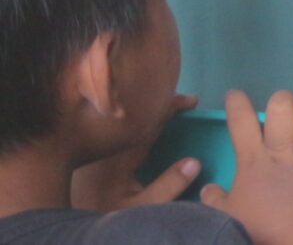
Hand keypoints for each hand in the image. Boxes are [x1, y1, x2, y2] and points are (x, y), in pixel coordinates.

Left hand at [69, 95, 198, 210]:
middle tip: (187, 101)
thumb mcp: (139, 206)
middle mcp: (110, 143)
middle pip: (137, 113)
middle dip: (162, 104)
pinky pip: (118, 127)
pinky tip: (147, 124)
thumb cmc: (104, 212)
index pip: (148, 120)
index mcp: (122, 153)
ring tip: (171, 107)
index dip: (170, 106)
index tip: (192, 101)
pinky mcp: (96, 153)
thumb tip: (194, 162)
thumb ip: (167, 186)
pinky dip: (136, 121)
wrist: (68, 219)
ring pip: (126, 118)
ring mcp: (101, 147)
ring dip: (148, 111)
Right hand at [201, 90, 292, 244]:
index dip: (237, 104)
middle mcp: (280, 148)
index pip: (239, 121)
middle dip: (285, 103)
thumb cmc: (256, 227)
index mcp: (251, 158)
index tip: (236, 96)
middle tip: (289, 117)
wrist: (287, 241)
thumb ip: (215, 199)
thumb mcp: (225, 213)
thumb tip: (207, 189)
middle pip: (281, 105)